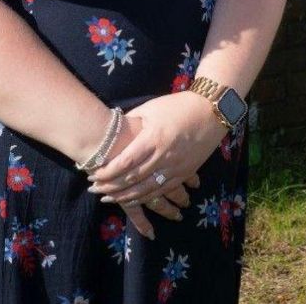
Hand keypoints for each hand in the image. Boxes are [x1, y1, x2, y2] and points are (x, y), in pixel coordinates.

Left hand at [87, 92, 225, 229]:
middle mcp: (164, 156)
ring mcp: (176, 167)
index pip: (125, 162)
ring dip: (125, 196)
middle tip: (94, 190)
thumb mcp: (151, 108)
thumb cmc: (179, 105)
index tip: (92, 176)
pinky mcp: (185, 172)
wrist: (213, 111)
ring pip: (147, 189)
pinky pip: (163, 190)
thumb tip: (113, 132)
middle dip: (111, 187)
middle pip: (132, 179)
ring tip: (108, 198)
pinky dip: (146, 198)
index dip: (107, 173)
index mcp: (153, 138)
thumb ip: (132, 122)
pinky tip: (132, 200)